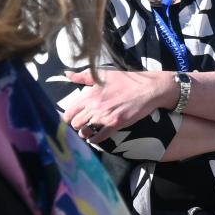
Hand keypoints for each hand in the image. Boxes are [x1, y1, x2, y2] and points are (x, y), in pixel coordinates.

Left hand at [62, 69, 176, 144]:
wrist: (148, 88)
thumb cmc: (127, 80)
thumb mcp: (104, 74)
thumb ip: (83, 76)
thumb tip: (67, 74)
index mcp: (90, 94)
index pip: (70, 111)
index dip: (68, 117)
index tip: (71, 118)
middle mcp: (95, 106)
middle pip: (76, 123)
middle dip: (77, 125)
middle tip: (81, 124)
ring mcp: (105, 116)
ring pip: (85, 132)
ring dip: (84, 133)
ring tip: (87, 131)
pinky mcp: (115, 124)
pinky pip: (98, 138)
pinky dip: (94, 140)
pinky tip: (95, 138)